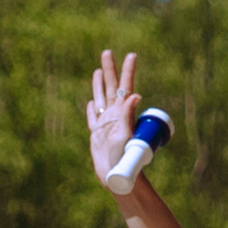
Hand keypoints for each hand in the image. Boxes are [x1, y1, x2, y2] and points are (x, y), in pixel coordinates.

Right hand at [87, 48, 141, 191]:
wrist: (114, 175)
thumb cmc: (122, 158)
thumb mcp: (125, 135)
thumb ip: (128, 116)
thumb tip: (136, 96)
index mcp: (122, 112)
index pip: (125, 86)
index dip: (128, 70)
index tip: (131, 55)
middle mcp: (114, 115)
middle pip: (110, 87)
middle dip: (109, 69)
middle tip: (107, 52)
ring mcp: (105, 123)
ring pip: (100, 98)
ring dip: (99, 84)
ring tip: (99, 70)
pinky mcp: (96, 134)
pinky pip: (92, 117)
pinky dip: (92, 108)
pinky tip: (91, 102)